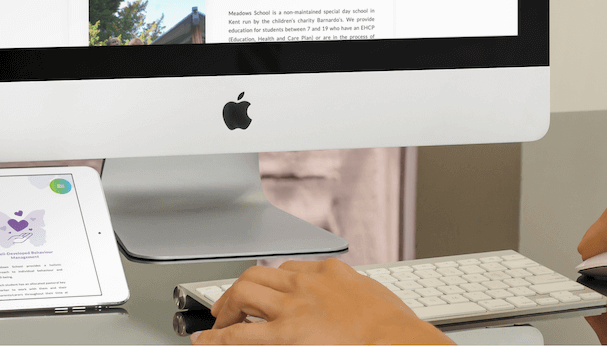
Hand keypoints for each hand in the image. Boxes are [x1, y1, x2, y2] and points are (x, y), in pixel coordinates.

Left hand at [190, 258, 451, 344]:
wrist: (399, 340)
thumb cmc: (396, 327)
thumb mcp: (374, 295)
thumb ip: (354, 292)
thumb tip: (353, 298)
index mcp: (331, 271)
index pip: (290, 268)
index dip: (272, 282)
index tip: (267, 292)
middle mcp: (307, 282)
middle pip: (259, 274)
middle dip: (240, 289)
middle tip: (231, 305)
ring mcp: (294, 306)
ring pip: (245, 291)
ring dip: (227, 306)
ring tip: (218, 322)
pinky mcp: (286, 333)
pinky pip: (242, 333)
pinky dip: (219, 336)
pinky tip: (207, 341)